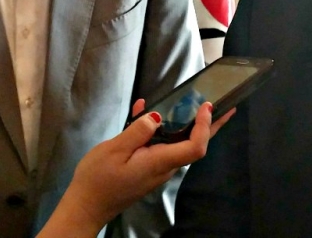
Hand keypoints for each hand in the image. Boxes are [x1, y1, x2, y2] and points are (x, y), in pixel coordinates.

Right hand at [38, 100, 234, 237]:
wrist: (85, 207)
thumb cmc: (97, 179)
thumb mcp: (113, 150)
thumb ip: (137, 132)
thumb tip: (156, 117)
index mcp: (159, 161)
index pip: (195, 146)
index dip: (204, 126)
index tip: (206, 106)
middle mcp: (163, 166)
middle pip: (194, 144)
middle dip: (211, 125)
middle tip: (226, 106)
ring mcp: (156, 168)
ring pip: (179, 143)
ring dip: (188, 124)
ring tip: (196, 104)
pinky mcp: (147, 168)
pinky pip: (160, 145)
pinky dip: (158, 128)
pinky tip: (144, 111)